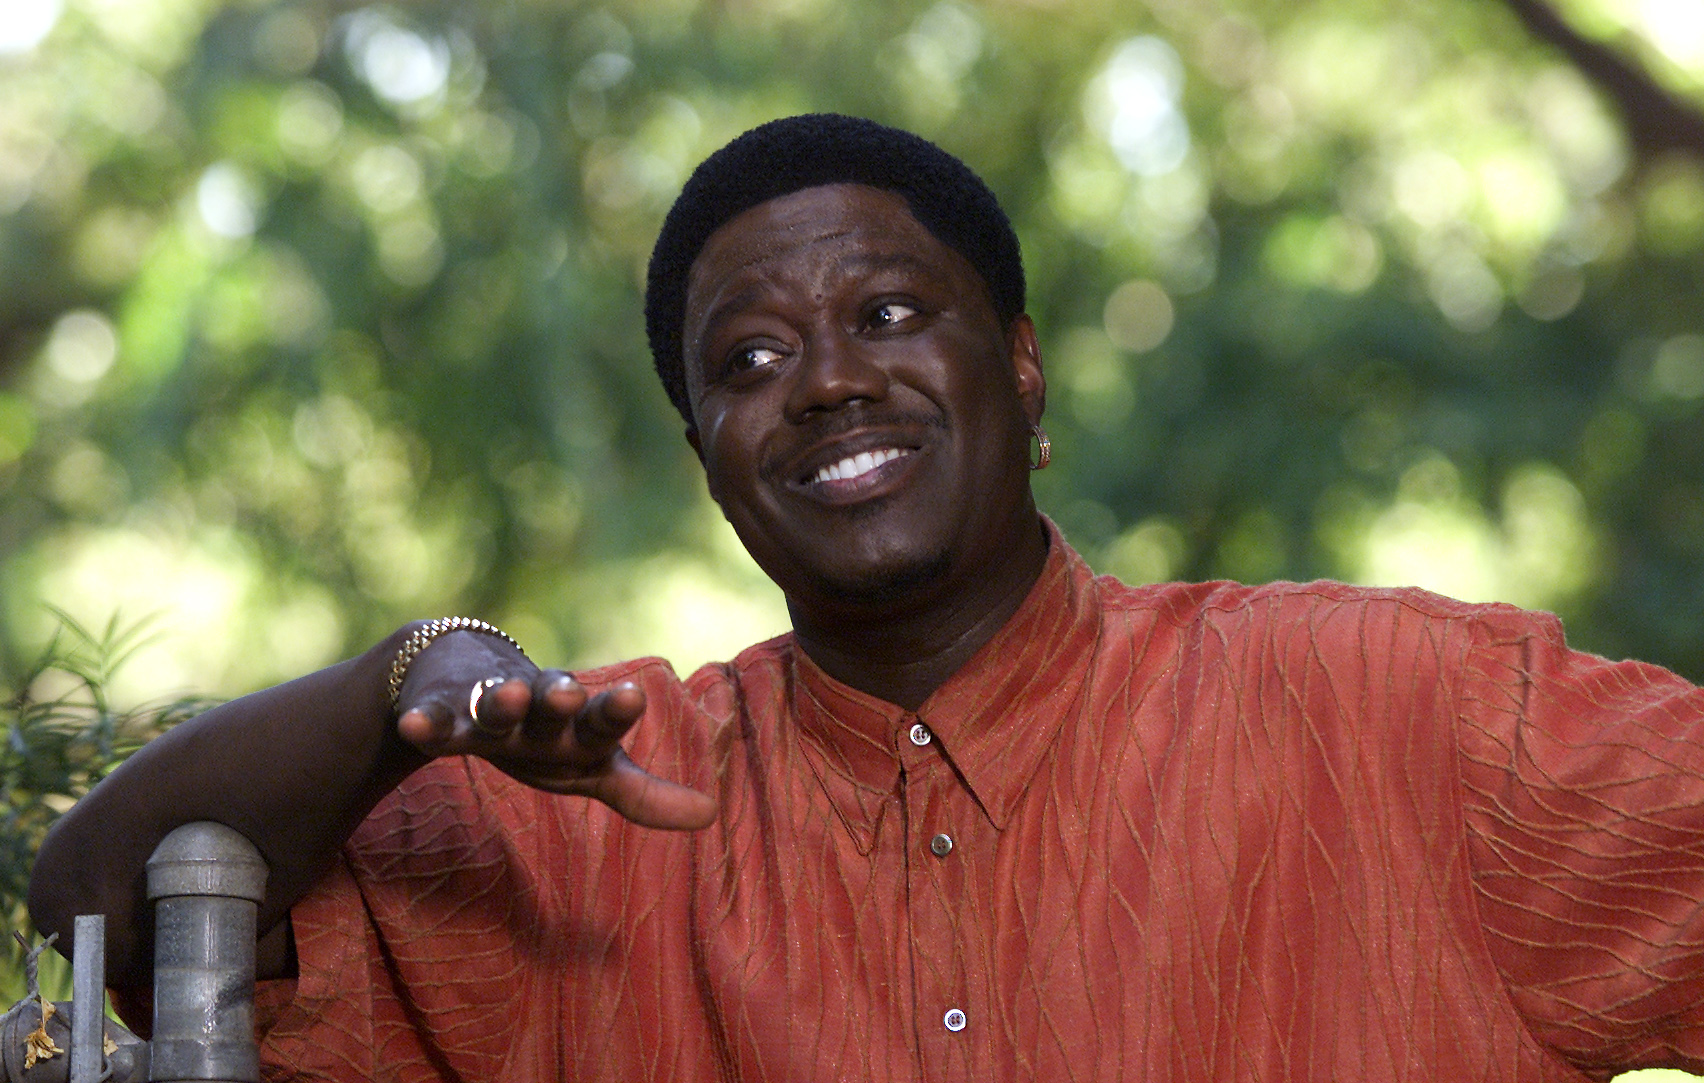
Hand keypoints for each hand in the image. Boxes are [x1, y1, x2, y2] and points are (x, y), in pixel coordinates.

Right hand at [394, 640, 715, 830]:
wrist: (461, 674)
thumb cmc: (542, 734)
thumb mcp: (589, 767)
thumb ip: (643, 794)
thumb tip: (712, 816)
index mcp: (576, 728)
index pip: (603, 720)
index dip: (617, 710)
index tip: (637, 694)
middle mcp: (537, 711)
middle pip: (551, 704)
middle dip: (560, 697)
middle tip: (572, 691)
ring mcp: (485, 707)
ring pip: (494, 705)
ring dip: (503, 701)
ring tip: (510, 695)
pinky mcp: (438, 711)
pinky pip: (432, 721)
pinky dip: (424, 723)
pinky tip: (412, 725)